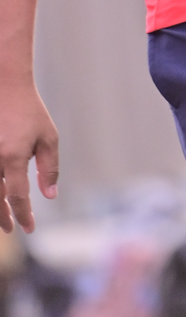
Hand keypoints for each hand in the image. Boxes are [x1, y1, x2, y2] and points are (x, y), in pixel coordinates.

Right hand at [0, 81, 58, 233]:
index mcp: (13, 157)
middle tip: (12, 229)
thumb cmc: (30, 112)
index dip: (23, 215)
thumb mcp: (48, 137)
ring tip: (2, 219)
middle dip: (3, 218)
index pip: (17, 196)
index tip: (29, 228)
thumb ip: (49, 168)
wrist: (5, 87)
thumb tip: (49, 196)